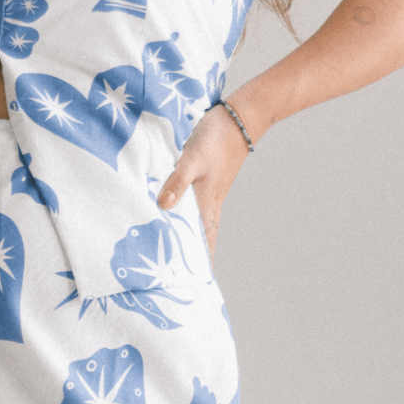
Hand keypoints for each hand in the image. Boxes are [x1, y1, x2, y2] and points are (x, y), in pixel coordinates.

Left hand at [155, 101, 254, 262]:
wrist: (240, 119)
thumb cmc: (216, 139)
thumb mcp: (192, 159)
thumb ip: (177, 182)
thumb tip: (163, 207)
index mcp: (206, 206)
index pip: (203, 244)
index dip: (198, 265)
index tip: (189, 284)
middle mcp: (209, 204)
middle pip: (200, 239)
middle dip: (190, 257)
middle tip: (176, 276)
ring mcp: (209, 194)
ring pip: (198, 224)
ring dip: (189, 238)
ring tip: (174, 253)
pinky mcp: (206, 182)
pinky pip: (194, 208)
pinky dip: (185, 217)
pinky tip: (175, 216)